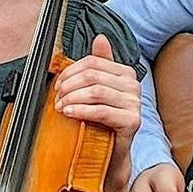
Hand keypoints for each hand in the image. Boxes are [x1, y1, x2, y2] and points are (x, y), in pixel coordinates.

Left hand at [54, 34, 140, 166]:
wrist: (111, 154)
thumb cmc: (101, 122)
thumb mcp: (97, 91)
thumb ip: (98, 65)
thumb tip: (100, 38)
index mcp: (125, 73)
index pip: (93, 62)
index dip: (71, 71)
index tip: (58, 84)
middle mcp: (133, 85)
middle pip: (93, 76)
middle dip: (69, 86)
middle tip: (57, 98)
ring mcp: (135, 103)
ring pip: (96, 92)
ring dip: (72, 99)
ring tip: (61, 107)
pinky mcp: (133, 121)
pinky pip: (102, 111)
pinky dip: (81, 111)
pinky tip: (69, 114)